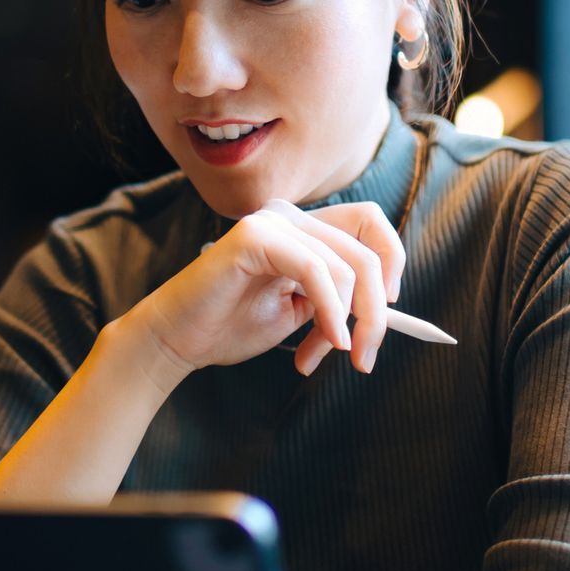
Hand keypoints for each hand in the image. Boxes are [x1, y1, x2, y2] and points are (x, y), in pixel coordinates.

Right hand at [125, 199, 405, 390]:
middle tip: (365, 355)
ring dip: (352, 321)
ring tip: (330, 355)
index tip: (387, 310)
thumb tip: (387, 308)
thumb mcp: (301, 312)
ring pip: (348, 265)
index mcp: (302, 227)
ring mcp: (272, 221)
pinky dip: (331, 311)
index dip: (392, 263)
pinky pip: (315, 271)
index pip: (370, 224)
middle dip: (377, 310)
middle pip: (367, 250)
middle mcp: (289, 215)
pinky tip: (326, 342)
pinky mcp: (255, 236)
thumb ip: (339, 299)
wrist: (176, 339)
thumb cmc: (231, 325)